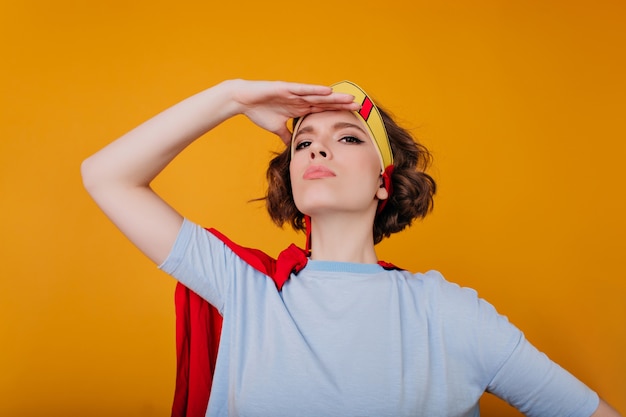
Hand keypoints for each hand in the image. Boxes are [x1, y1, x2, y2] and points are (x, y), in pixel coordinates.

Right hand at [228, 80, 360, 143]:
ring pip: (318, 95)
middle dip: (342, 104)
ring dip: (334, 97)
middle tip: (360, 106)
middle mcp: (300, 99)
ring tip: (349, 98)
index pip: (323, 110)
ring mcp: (294, 93)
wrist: (242, 100)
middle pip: (325, 102)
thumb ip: (287, 136)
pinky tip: (328, 91)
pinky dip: (315, 90)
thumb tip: (294, 148)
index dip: (337, 112)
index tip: (353, 116)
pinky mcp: (285, 88)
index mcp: (300, 108)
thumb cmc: (259, 112)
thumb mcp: (277, 128)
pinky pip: (303, 89)